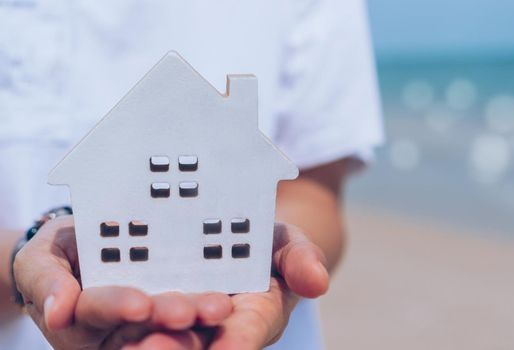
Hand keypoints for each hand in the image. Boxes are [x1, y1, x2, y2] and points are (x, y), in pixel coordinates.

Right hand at [12, 216, 232, 348]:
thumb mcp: (42, 259)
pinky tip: (229, 302)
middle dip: (167, 315)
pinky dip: (209, 310)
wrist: (89, 239)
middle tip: (188, 311)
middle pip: (144, 324)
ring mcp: (150, 320)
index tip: (138, 304)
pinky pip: (194, 315)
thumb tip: (57, 313)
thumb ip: (46, 281)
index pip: (100, 310)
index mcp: (83, 315)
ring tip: (218, 307)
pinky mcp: (177, 309)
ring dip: (197, 316)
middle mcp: (118, 325)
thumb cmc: (65, 250)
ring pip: (174, 324)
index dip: (118, 306)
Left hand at [114, 223, 329, 349]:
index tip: (227, 348)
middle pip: (191, 343)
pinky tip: (81, 310)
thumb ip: (301, 258)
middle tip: (150, 347)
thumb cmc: (260, 239)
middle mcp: (211, 327)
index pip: (244, 335)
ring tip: (122, 338)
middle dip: (172, 347)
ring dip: (139, 338)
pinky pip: (121, 314)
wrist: (225, 227)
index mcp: (252, 316)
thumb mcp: (284, 240)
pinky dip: (107, 312)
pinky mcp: (139, 305)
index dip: (236, 342)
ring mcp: (173, 320)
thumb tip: (317, 283)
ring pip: (153, 336)